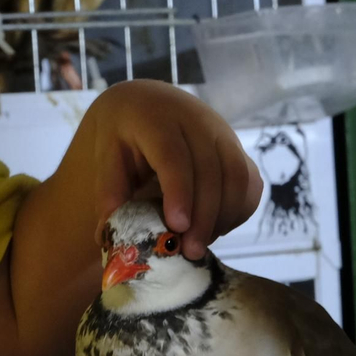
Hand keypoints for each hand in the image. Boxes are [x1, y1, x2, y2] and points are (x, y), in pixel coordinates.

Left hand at [83, 80, 261, 258]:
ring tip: (201, 244)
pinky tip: (216, 228)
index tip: (178, 226)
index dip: (180, 191)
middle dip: (205, 215)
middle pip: (211, 169)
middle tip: (191, 251)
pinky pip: (250, 181)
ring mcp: (222, 131)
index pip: (174, 155)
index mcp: (156, 118)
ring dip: (224, 216)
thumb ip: (109, 191)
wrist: (146, 104)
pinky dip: (239, 209)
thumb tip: (107, 233)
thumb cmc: (123, 136)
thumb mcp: (105, 156)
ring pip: (237, 175)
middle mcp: (196, 119)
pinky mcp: (236, 147)